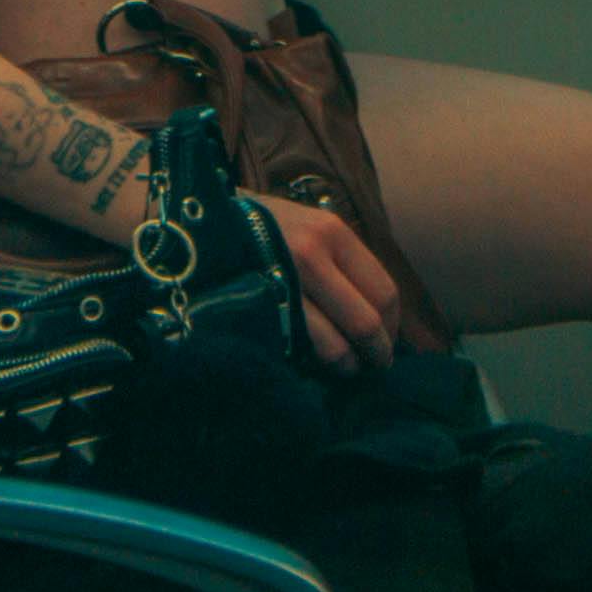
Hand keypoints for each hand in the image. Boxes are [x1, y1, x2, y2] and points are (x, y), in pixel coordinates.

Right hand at [261, 195, 397, 374]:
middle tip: (375, 365)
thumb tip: (382, 314)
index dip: (393, 326)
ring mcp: (281, 284)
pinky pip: (299, 351)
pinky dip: (314, 365)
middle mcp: (310, 254)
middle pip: (365, 322)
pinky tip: (314, 362)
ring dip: (346, 366)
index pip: (384, 291)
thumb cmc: (264, 229)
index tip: (387, 339)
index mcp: (331, 232)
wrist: (199, 223)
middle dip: (377, 353)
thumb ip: (343, 263)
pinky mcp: (257, 310)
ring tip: (345, 368)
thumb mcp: (309, 227)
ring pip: (335, 347)